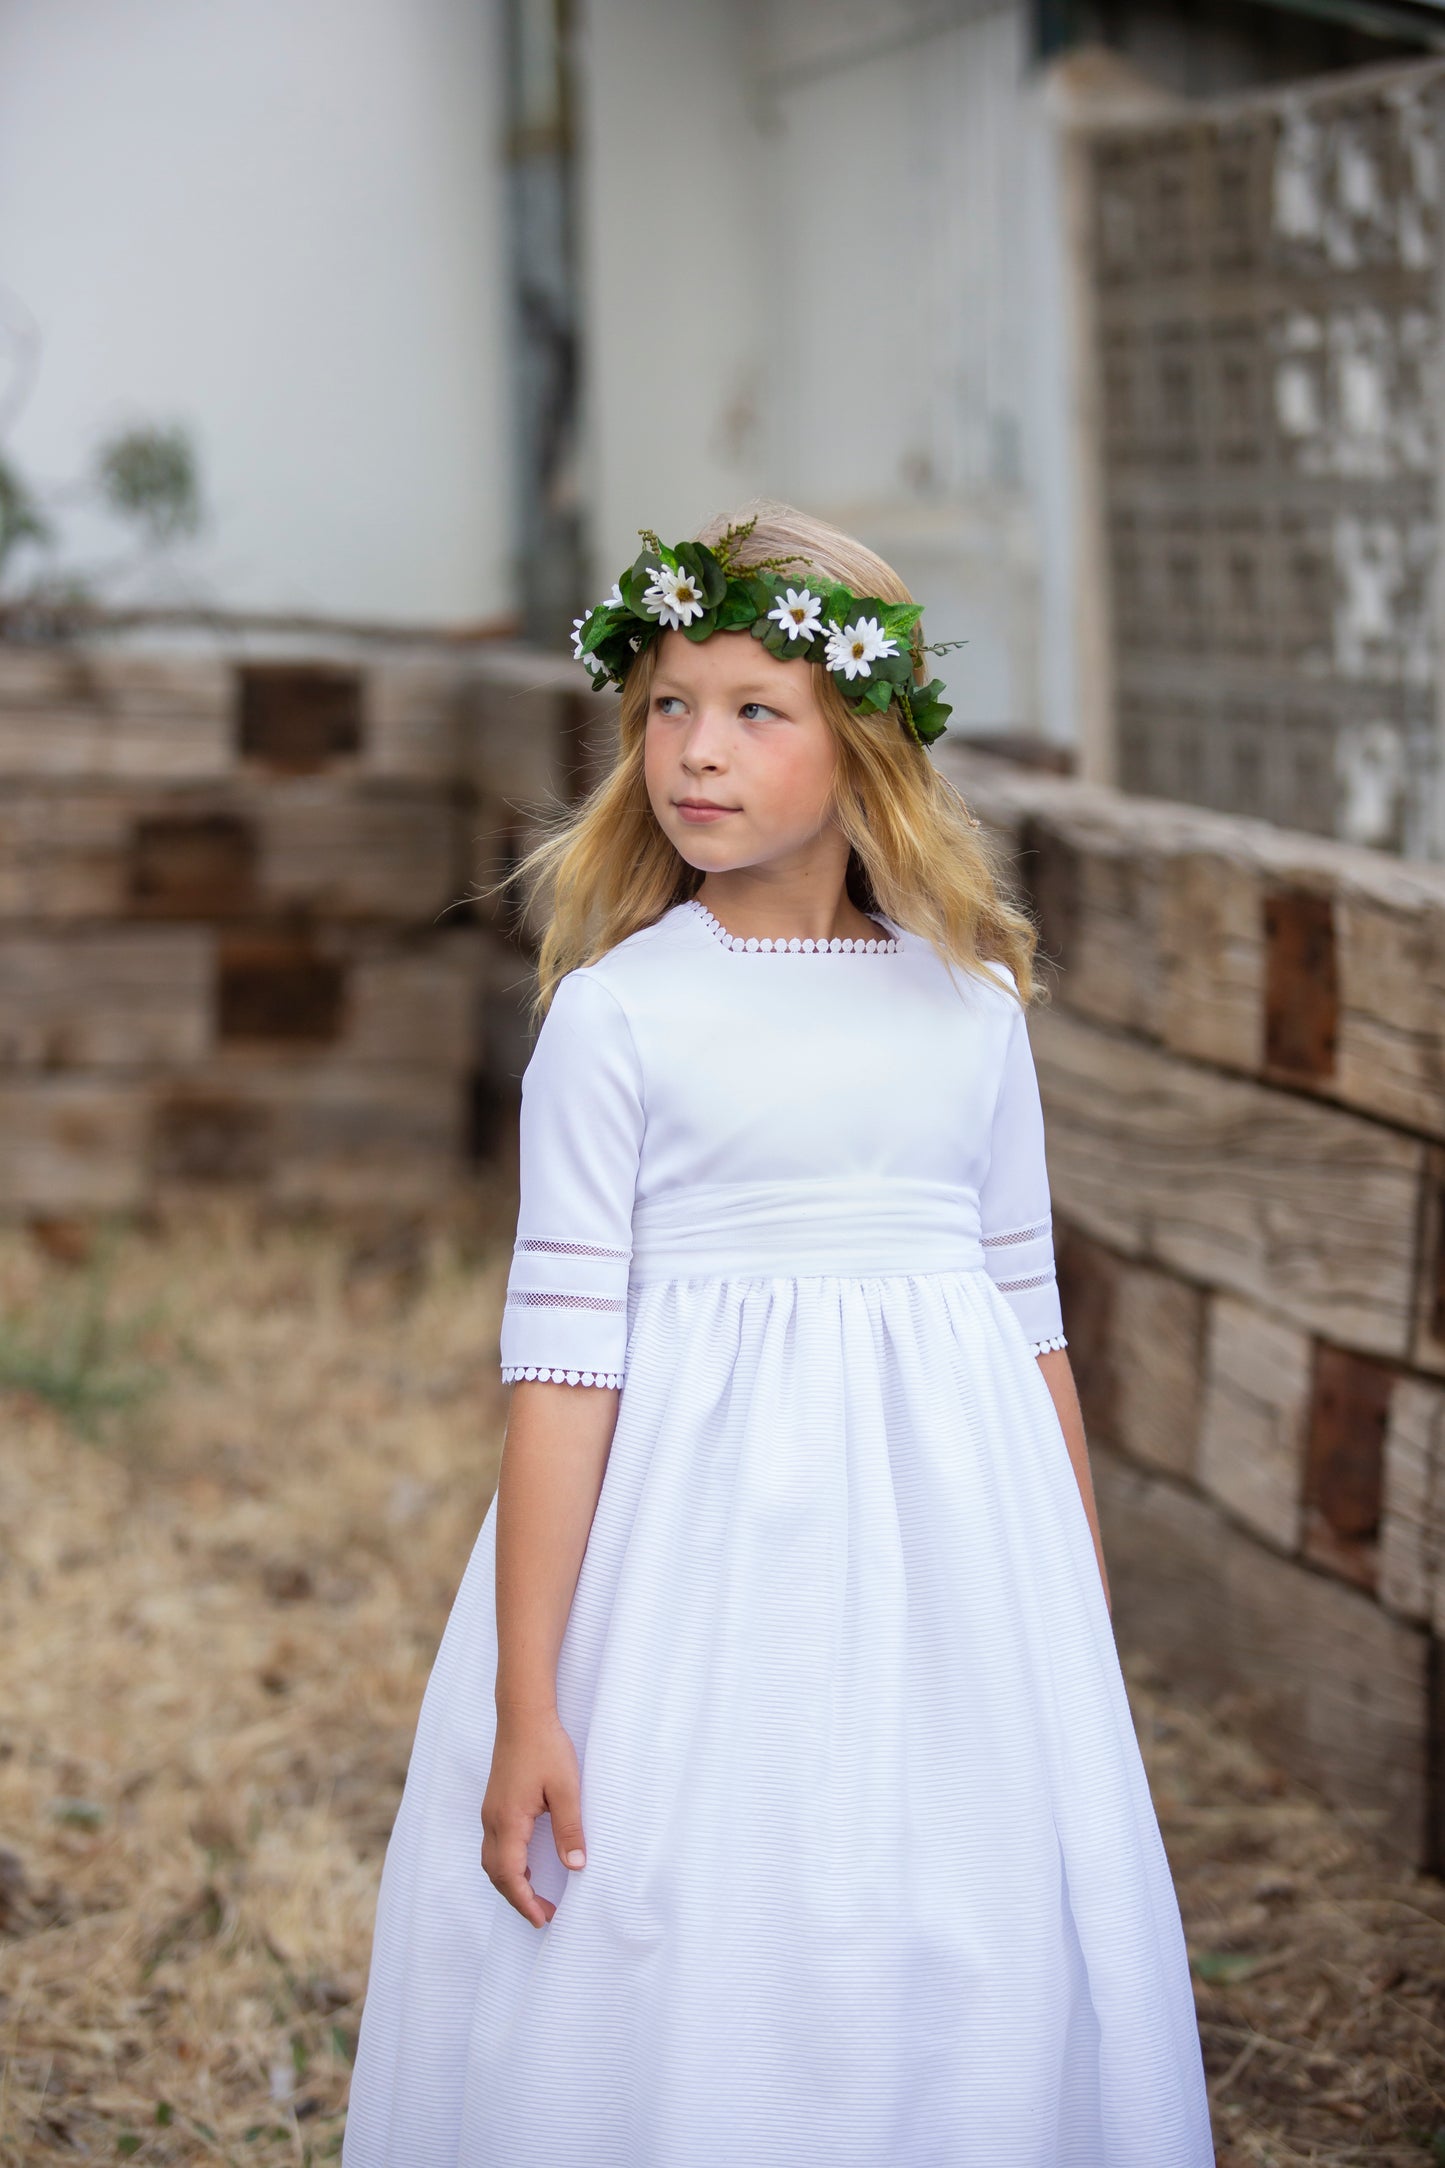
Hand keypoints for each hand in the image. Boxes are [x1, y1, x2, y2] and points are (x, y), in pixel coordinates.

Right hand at [481, 1704, 586, 1927]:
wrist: (523, 1715)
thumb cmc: (546, 1747)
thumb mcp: (566, 1789)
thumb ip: (570, 1828)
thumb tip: (576, 1867)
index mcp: (508, 1820)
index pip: (510, 1874)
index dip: (524, 1901)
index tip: (542, 1920)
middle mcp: (492, 1820)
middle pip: (496, 1873)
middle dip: (517, 1899)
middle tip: (544, 1915)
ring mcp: (490, 1811)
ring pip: (492, 1860)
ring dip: (511, 1882)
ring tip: (536, 1896)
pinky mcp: (495, 1803)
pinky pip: (495, 1845)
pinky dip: (508, 1864)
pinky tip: (527, 1865)